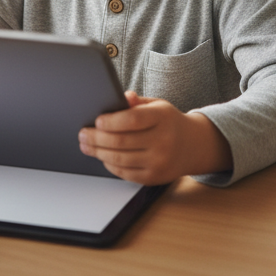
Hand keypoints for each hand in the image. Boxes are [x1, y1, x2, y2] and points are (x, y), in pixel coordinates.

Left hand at [78, 91, 231, 184]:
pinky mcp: (153, 177)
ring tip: (86, 146)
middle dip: (96, 138)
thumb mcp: (157, 105)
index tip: (96, 121)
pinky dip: (110, 165)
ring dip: (98, 153)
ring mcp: (159, 162)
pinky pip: (125, 173)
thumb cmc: (168, 122)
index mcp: (162, 118)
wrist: (192, 146)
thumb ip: (137, 102)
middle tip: (83, 134)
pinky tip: (102, 156)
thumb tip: (122, 97)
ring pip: (120, 159)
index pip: (132, 120)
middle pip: (122, 142)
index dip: (111, 121)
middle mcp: (163, 141)